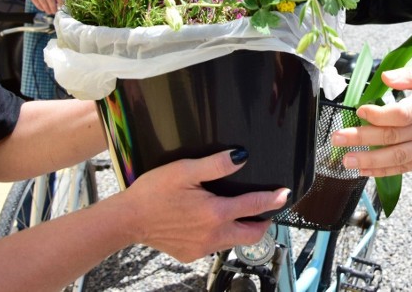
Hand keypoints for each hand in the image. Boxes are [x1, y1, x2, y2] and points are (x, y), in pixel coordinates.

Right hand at [122, 150, 289, 262]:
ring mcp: (202, 248)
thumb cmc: (153, 192)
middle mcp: (213, 235)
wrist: (127, 219)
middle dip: (264, 222)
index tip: (283, 194)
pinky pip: (215, 247)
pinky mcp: (191, 255)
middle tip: (266, 209)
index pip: (255, 206)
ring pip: (234, 242)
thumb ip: (216, 164)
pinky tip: (213, 222)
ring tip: (241, 214)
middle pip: (252, 234)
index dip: (273, 199)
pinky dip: (222, 235)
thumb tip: (241, 157)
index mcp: (215, 213)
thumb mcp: (185, 169)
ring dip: (242, 229)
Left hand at [331, 67, 411, 176]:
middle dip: (362, 138)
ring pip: (396, 156)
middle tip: (337, 138)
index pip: (402, 114)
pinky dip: (382, 171)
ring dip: (369, 160)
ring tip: (346, 160)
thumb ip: (407, 76)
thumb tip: (384, 77)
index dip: (379, 115)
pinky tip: (363, 170)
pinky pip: (403, 168)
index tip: (359, 110)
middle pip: (392, 136)